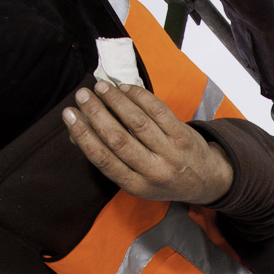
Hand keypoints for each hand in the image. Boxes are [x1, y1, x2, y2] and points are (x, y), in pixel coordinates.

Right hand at [62, 81, 233, 203]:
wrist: (205, 180)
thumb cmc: (162, 177)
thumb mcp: (136, 179)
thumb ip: (109, 158)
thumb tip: (74, 133)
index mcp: (136, 186)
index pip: (103, 159)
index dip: (83, 135)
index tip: (69, 115)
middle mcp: (154, 172)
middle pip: (118, 139)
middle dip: (96, 114)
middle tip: (83, 95)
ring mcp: (171, 154)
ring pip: (138, 122)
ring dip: (116, 101)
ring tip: (101, 87)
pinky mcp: (184, 137)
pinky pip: (159, 112)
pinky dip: (140, 97)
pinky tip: (126, 88)